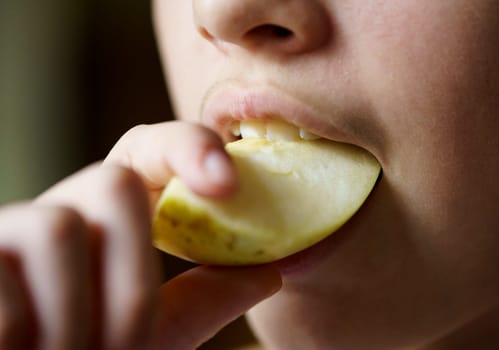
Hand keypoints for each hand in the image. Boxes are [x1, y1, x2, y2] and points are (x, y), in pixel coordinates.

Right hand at [0, 121, 280, 349]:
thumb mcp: (153, 335)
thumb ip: (202, 299)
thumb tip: (271, 272)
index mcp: (108, 223)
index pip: (148, 153)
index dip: (189, 148)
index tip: (227, 182)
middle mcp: (58, 212)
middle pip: (114, 182)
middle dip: (130, 279)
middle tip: (117, 345)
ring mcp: (6, 231)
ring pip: (59, 226)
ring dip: (77, 318)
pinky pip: (2, 275)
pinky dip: (20, 330)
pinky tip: (15, 349)